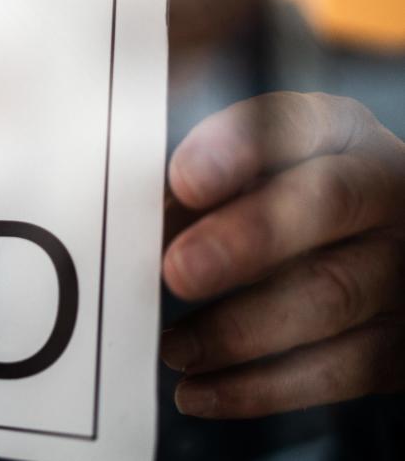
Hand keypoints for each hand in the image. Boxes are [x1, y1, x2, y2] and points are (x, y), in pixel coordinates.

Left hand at [161, 92, 404, 418]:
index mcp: (341, 134)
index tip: (184, 180)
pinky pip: (341, 369)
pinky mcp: (404, 342)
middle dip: (248, 239)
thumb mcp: (244, 177)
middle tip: (178, 270)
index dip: (241, 149)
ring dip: (240, 327)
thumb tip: (134, 227)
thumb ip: (197, 190)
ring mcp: (404, 267)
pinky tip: (197, 391)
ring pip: (332, 295)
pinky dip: (259, 388)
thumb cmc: (275, 206)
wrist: (365, 256)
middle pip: (328, 203)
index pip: (301, 122)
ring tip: (173, 346)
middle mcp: (388, 190)